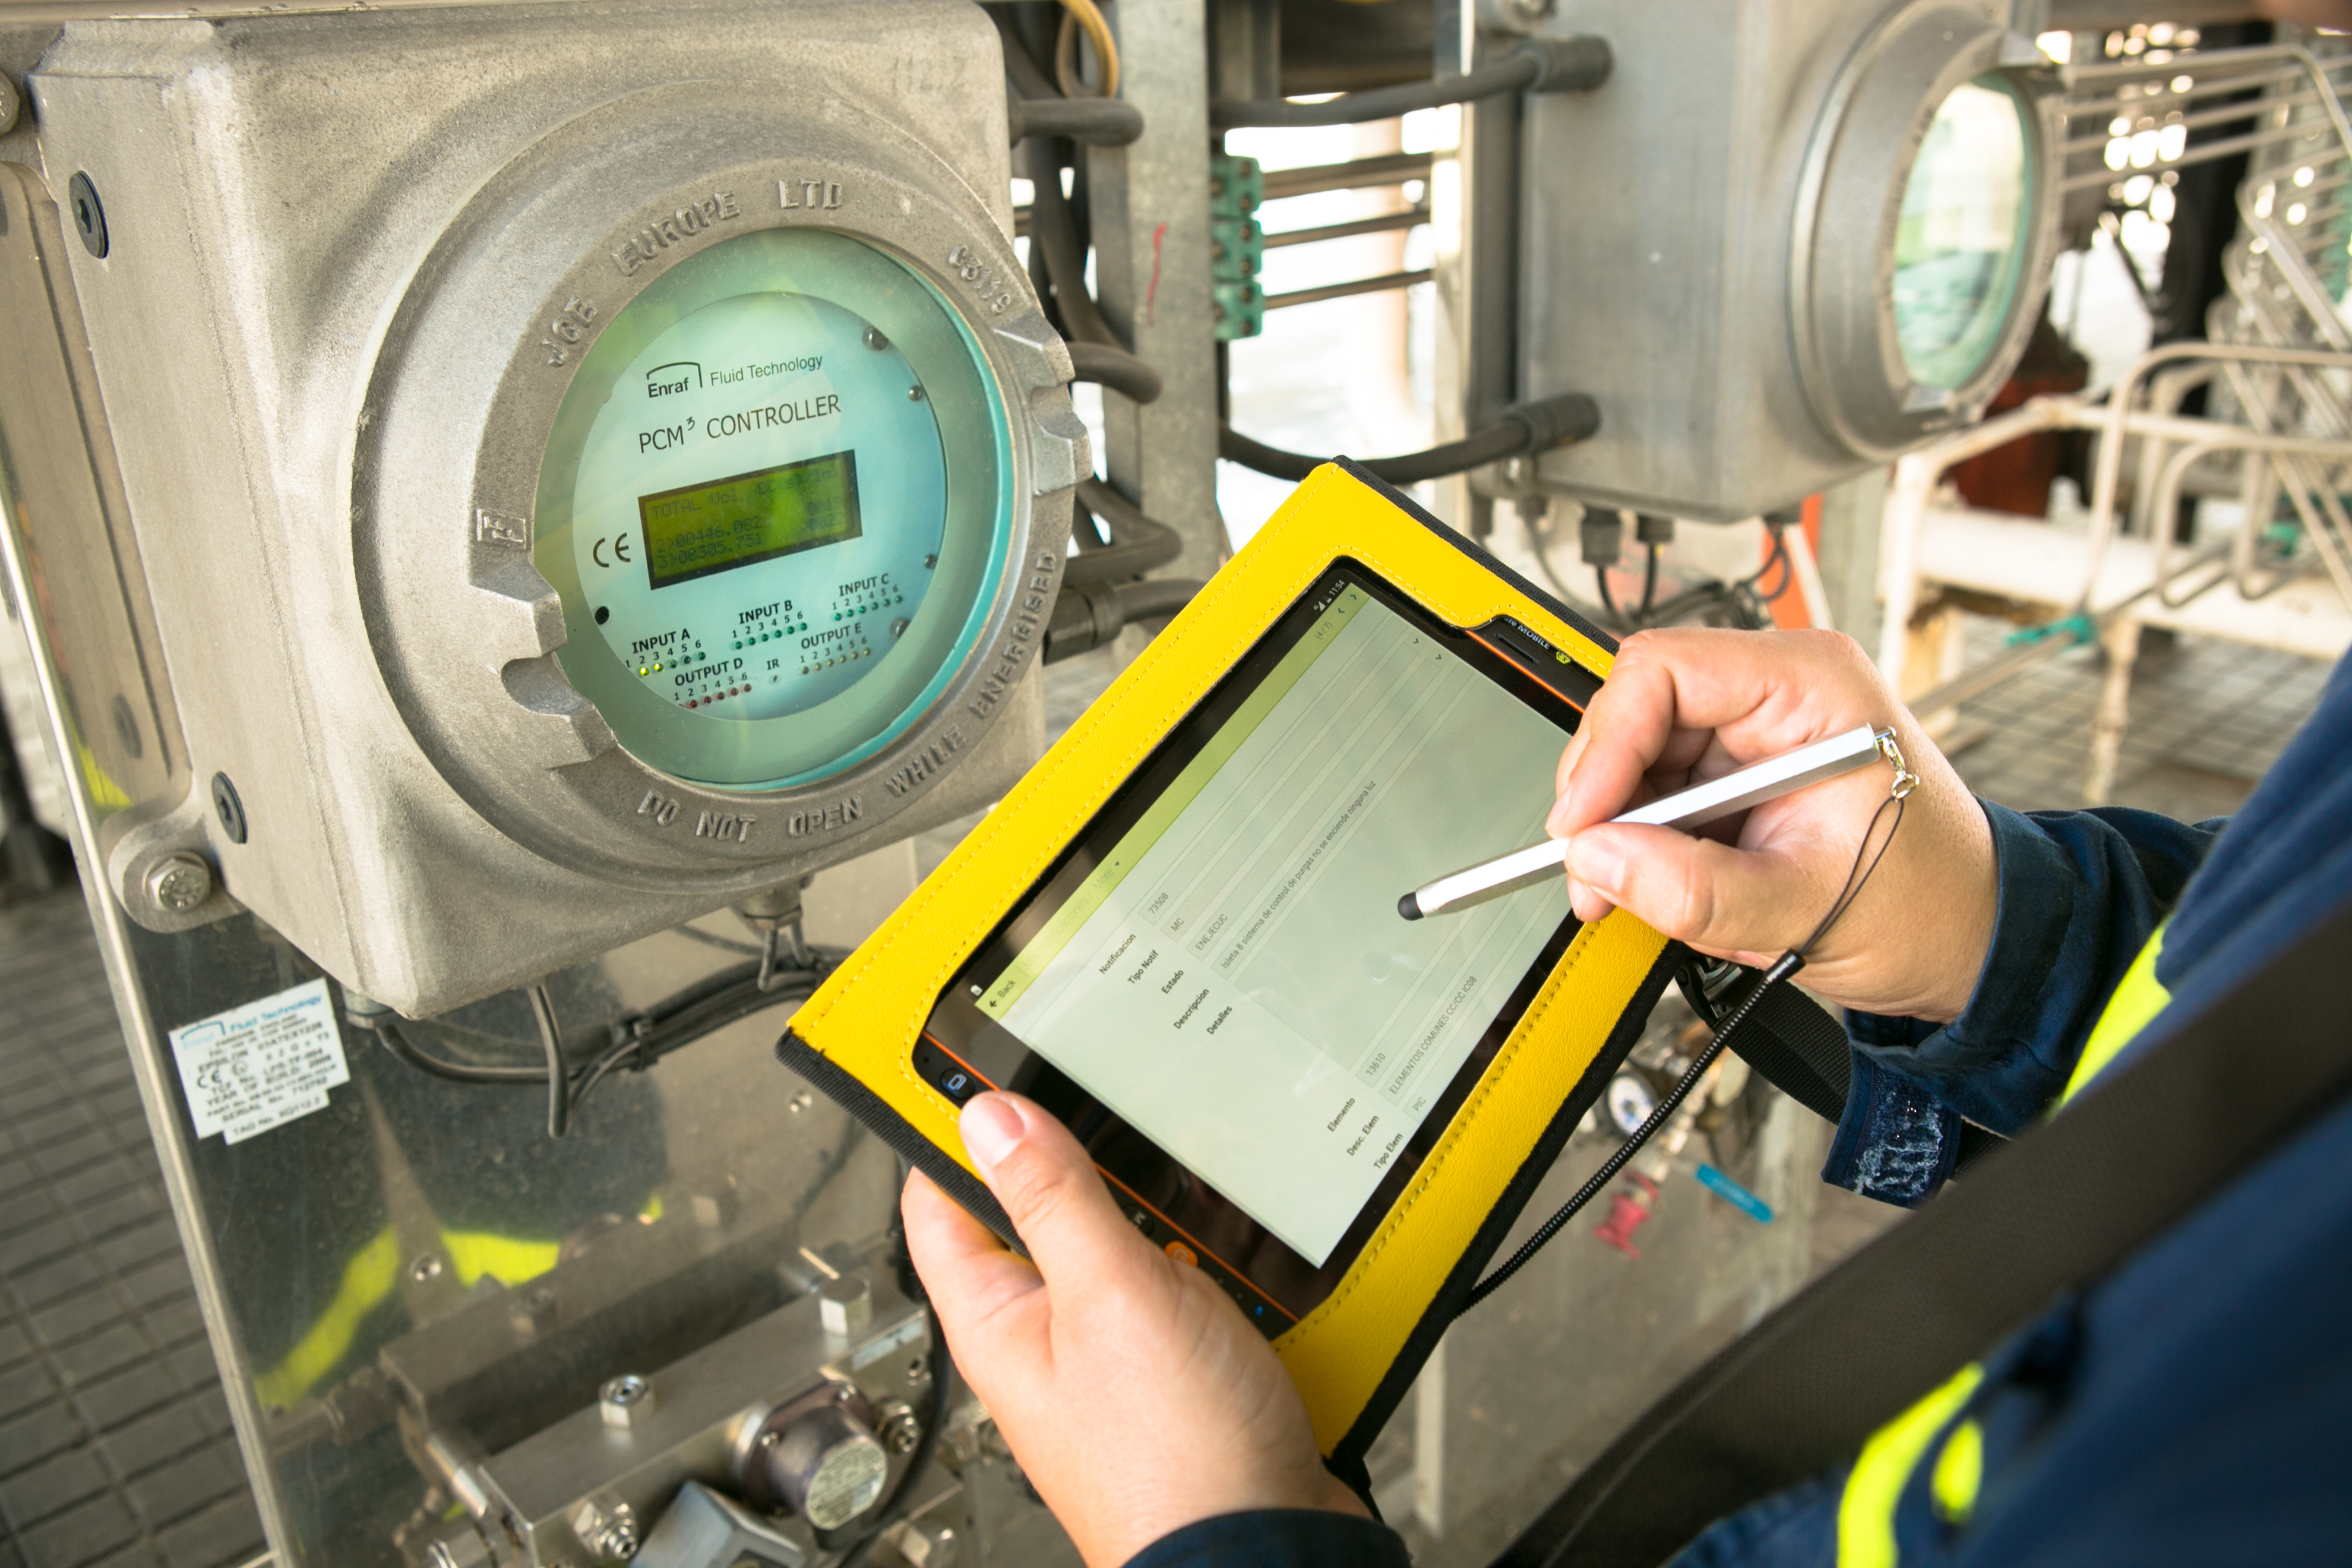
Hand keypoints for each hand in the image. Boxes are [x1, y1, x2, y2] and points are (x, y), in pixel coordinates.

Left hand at [901, 1093, 1365, 1566]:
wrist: (1270, 1550)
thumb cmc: (1174, 1462)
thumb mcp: (1107, 1297)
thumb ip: (1051, 1202)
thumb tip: (989, 1118)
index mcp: (998, 1319)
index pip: (941, 1199)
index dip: (955, 1127)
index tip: (981, 1061)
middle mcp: (1051, 1334)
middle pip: (1045, 1212)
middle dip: (1083, 1159)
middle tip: (1111, 1097)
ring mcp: (1122, 1350)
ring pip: (1130, 1242)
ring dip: (1165, 1209)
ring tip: (1193, 1170)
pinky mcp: (1188, 1364)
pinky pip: (1195, 1283)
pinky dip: (1220, 1255)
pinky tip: (1246, 1239)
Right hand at [1548, 628, 1994, 1021]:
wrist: (1967, 936)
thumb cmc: (1926, 905)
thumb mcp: (1803, 908)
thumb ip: (1693, 889)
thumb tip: (1598, 859)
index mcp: (1812, 685)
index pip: (1664, 670)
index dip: (1606, 743)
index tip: (1583, 822)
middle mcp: (1778, 689)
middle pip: (1637, 710)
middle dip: (1605, 796)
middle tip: (1594, 873)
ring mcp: (1756, 727)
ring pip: (1637, 754)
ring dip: (1624, 828)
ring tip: (1642, 893)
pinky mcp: (1740, 768)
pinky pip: (1660, 788)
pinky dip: (1647, 843)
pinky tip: (1669, 883)